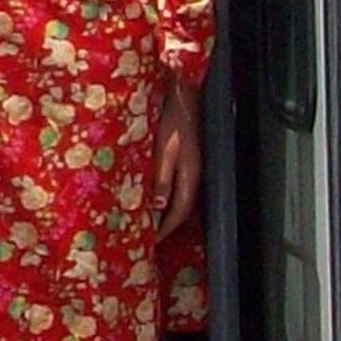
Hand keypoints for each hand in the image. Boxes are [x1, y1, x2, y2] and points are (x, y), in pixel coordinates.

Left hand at [153, 78, 201, 241]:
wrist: (183, 98)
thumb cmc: (172, 122)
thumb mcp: (165, 151)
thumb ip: (163, 178)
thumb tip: (160, 206)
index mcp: (190, 176)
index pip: (178, 211)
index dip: (166, 228)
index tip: (151, 241)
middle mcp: (193, 175)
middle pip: (181, 208)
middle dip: (166, 225)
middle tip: (147, 237)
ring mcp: (190, 167)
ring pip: (179, 198)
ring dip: (165, 212)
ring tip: (148, 222)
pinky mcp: (184, 160)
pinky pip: (176, 186)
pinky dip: (164, 196)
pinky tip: (152, 196)